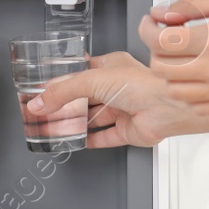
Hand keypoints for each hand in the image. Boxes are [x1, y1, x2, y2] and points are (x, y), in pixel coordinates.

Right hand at [24, 52, 208, 147]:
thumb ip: (62, 92)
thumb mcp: (92, 80)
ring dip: (76, 124)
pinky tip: (78, 142)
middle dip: (66, 105)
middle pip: (85, 98)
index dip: (64, 80)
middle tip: (45, 111)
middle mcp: (119, 88)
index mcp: (112, 67)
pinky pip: (105, 137)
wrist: (168, 107)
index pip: (82, 73)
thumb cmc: (144, 84)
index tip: (45, 89)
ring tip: (55, 128)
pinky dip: (91, 140)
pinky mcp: (128, 130)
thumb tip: (40, 102)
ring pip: (94, 118)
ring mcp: (124, 110)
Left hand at [143, 0, 208, 115]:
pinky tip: (197, 74)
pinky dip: (188, 92)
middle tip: (166, 37)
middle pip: (161, 69)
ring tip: (182, 56)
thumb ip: (192, 4)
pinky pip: (196, 106)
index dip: (147, 29)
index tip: (151, 22)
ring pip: (175, 91)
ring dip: (170, 73)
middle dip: (157, 50)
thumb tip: (163, 12)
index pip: (161, 41)